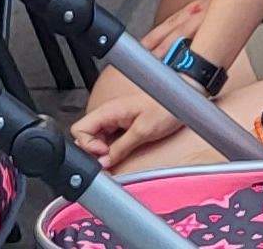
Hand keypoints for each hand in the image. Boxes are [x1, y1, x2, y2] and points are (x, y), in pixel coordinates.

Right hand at [71, 78, 189, 166]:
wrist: (183, 100)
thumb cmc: (167, 107)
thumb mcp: (143, 131)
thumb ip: (120, 148)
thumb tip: (103, 162)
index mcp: (108, 111)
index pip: (79, 129)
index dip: (87, 146)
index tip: (103, 154)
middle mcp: (108, 114)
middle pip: (86, 136)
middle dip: (94, 151)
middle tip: (110, 157)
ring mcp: (115, 120)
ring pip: (96, 139)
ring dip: (104, 151)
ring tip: (118, 155)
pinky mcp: (123, 125)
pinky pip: (108, 139)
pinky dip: (111, 148)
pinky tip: (122, 152)